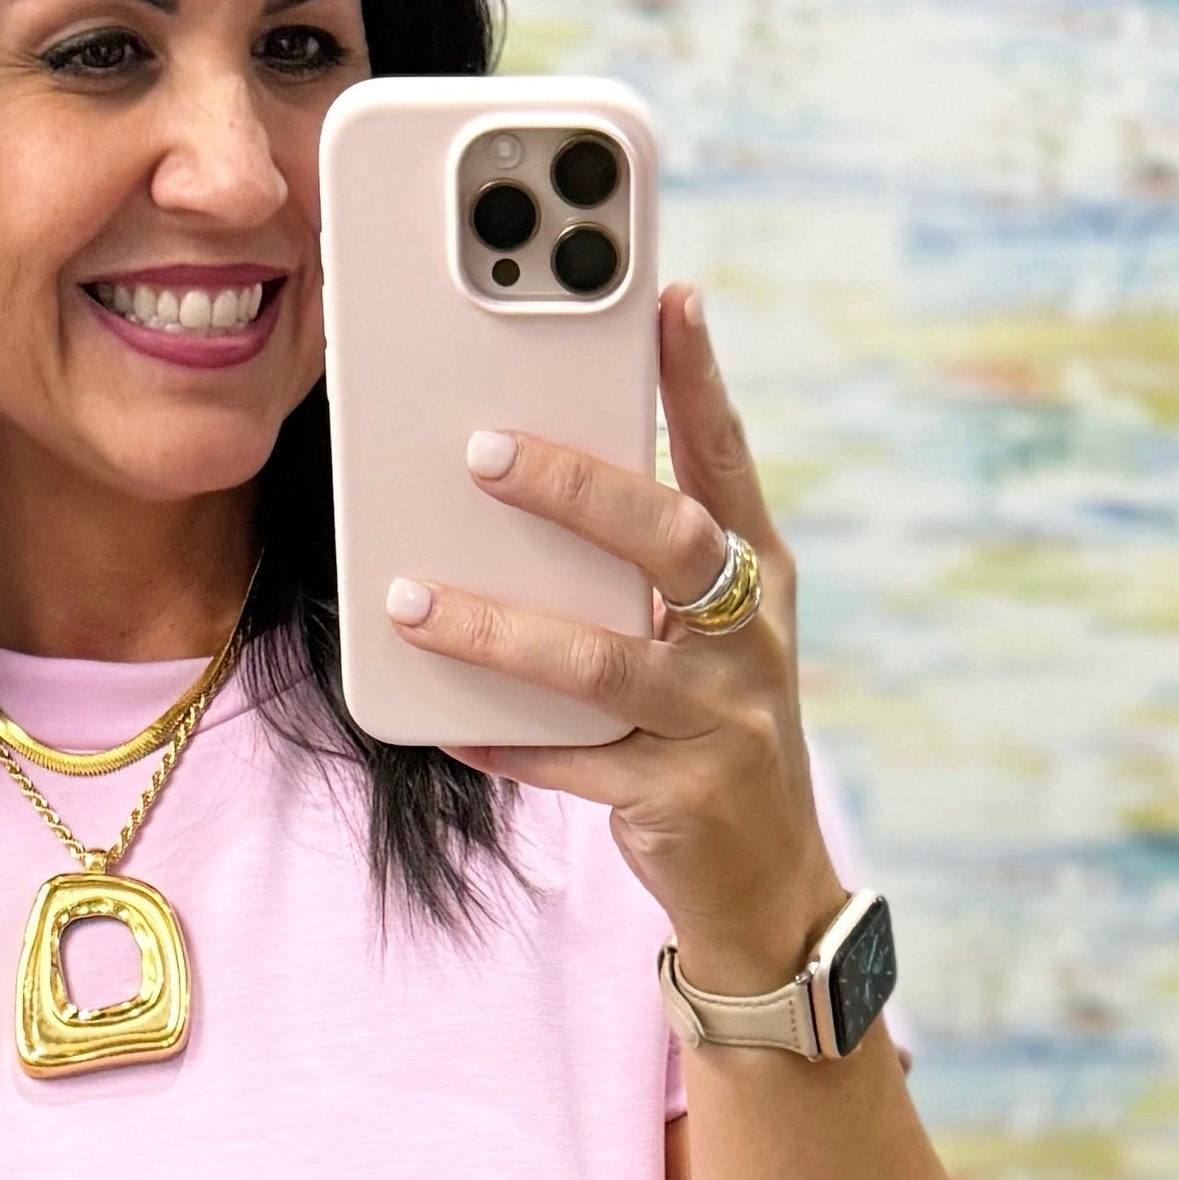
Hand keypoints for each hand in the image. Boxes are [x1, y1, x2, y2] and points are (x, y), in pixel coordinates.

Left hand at [382, 283, 842, 999]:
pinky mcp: (678, 799)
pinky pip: (574, 762)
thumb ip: (640, 571)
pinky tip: (446, 722)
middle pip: (667, 541)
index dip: (700, 379)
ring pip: (600, 661)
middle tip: (483, 453)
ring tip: (412, 603)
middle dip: (575, 491)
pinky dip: (506, 742)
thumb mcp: (701, 638)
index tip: (668, 298)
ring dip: (496, 629)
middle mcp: (750, 640)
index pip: (727, 460)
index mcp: (757, 577)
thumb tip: (526, 482)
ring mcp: (721, 722)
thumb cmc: (710, 729)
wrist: (766, 881)